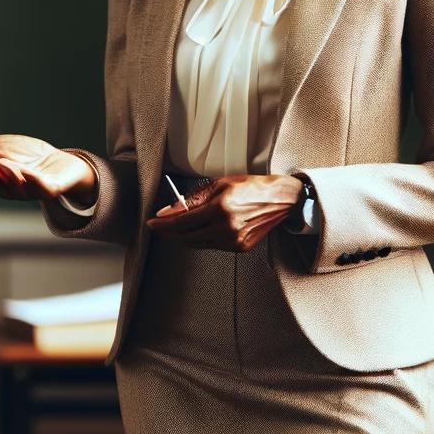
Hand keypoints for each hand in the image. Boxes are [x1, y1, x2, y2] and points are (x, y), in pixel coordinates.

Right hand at [0, 134, 95, 203]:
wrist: (60, 162)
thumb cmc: (25, 156)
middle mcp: (11, 190)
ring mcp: (31, 191)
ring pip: (16, 187)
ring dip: (7, 175)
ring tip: (0, 161)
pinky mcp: (50, 188)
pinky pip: (41, 187)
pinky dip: (33, 180)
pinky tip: (26, 170)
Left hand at [146, 174, 301, 251]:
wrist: (281, 200)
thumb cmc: (251, 187)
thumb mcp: (219, 184)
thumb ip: (192, 199)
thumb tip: (169, 210)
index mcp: (220, 209)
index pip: (181, 222)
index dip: (163, 224)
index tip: (152, 223)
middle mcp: (227, 228)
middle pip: (186, 237)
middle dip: (169, 233)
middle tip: (159, 227)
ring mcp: (234, 241)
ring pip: (198, 243)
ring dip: (184, 237)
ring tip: (177, 228)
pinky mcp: (240, 248)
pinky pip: (212, 246)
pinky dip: (202, 238)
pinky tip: (199, 230)